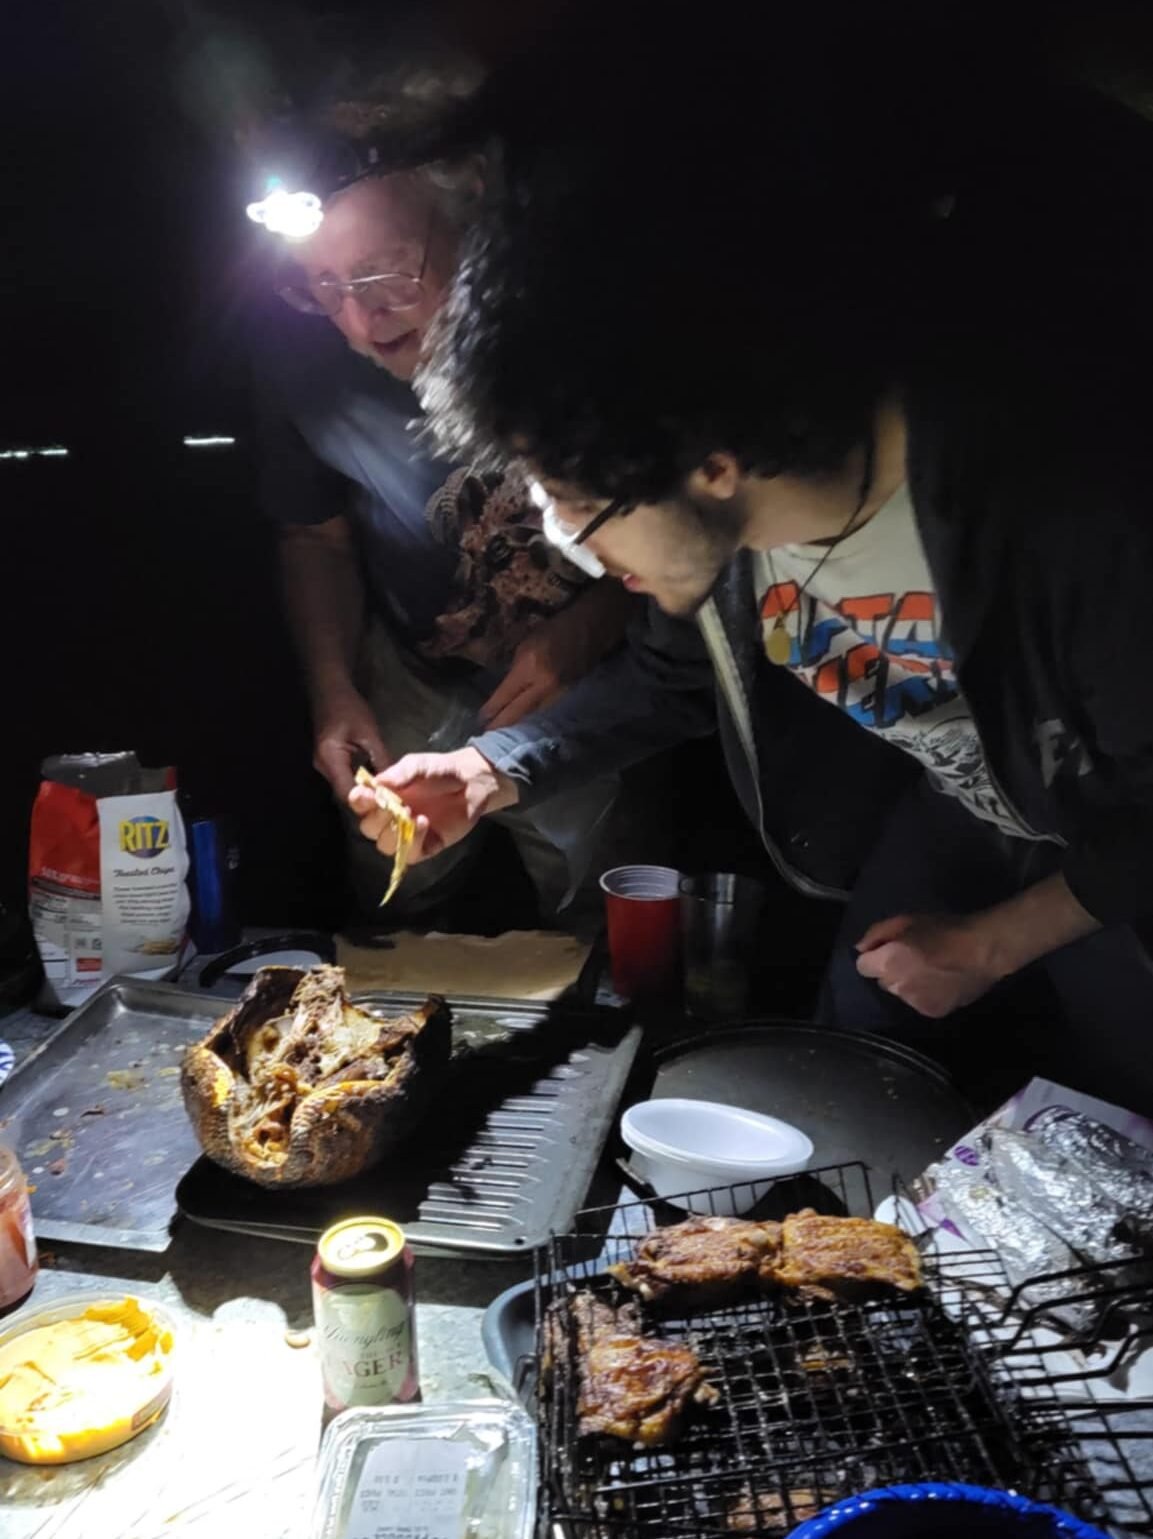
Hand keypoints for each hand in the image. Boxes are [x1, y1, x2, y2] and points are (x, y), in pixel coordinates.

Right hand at [312, 688, 389, 799]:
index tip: (388, 804)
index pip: (347, 792)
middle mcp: (324, 767)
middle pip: (346, 794)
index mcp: (330, 758)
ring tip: (388, 797)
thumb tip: (396, 782)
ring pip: (346, 788)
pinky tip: (378, 784)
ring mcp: (325, 766)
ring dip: (366, 794)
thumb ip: (381, 759)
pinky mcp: (330, 763)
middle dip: (368, 801)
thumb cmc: (348, 707)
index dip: (367, 801)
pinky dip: (361, 784)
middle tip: (391, 804)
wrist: (330, 691)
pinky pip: (346, 780)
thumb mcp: (369, 733)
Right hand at [347, 746, 518, 864]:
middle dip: (376, 819)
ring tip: (411, 814)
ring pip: (385, 846)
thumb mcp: (419, 765)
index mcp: (384, 796)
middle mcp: (391, 817)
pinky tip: (424, 823)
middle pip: (369, 828)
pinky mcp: (426, 846)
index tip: (365, 795)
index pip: (360, 804)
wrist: (472, 782)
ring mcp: (407, 833)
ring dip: (393, 833)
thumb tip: (377, 782)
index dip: (358, 802)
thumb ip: (400, 773)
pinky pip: (410, 854)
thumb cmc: (441, 770)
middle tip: (390, 807)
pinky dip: (414, 842)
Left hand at [479, 583, 633, 729]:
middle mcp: (543, 684)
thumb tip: (506, 690)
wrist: (589, 629)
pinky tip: (526, 725)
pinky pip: (547, 711)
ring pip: (533, 716)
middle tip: (488, 736)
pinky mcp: (569, 696)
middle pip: (518, 712)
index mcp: (529, 667)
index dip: (492, 710)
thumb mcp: (526, 644)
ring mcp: (558, 692)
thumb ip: (516, 669)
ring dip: (518, 725)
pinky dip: (535, 718)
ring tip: (505, 734)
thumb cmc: (554, 630)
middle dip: (502, 724)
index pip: (505, 696)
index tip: (481, 720)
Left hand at [854, 912, 1003, 1017]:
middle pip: (882, 981)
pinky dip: (925, 994)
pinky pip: (919, 1002)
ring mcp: (915, 1002)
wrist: (983, 951)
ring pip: (901, 993)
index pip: (863, 966)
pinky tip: (941, 982)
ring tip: (930, 971)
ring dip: (908, 983)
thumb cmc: (944, 929)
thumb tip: (860, 948)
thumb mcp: (907, 920)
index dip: (874, 957)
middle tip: (912, 958)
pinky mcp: (932, 1012)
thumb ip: (877, 934)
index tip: (888, 950)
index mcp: (888, 963)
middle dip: (892, 971)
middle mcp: (897, 986)